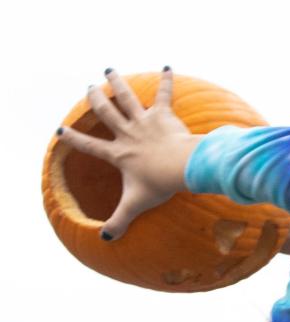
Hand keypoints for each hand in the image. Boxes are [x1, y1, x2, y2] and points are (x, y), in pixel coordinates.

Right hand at [55, 68, 199, 240]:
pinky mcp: (164, 115)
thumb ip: (120, 221)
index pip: (90, 146)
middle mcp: (127, 133)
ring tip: (108, 70)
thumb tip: (106, 240)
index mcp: (118, 153)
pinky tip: (168, 67)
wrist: (182, 167)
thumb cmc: (159, 185)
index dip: (75, 140)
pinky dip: (166, 81)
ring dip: (117, 82)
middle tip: (89, 89)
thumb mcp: (135, 204)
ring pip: (126, 97)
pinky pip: (164, 94)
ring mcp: (144, 121)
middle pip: (105, 112)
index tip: (61, 132)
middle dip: (95, 99)